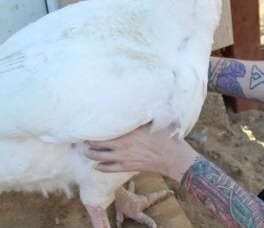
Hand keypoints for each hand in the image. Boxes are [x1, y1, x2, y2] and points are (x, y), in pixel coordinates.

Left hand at [84, 124, 198, 181]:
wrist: (173, 158)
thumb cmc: (168, 137)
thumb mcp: (157, 121)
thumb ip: (145, 115)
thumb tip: (142, 104)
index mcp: (129, 131)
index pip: (105, 128)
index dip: (94, 126)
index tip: (88, 123)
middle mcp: (122, 144)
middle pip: (96, 142)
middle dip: (87, 140)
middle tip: (81, 137)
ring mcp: (122, 157)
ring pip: (98, 156)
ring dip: (90, 153)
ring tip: (86, 150)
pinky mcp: (126, 167)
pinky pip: (107, 168)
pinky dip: (100, 167)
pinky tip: (97, 165)